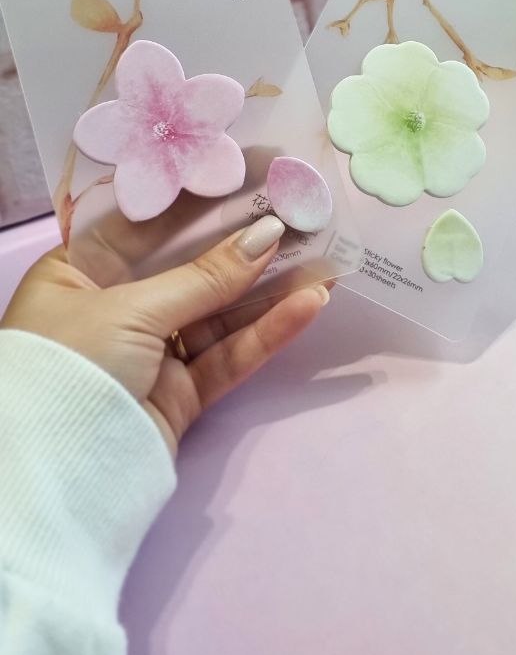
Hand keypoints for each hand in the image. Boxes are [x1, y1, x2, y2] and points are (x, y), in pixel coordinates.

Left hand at [0, 216, 330, 455]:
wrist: (54, 480)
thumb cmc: (72, 365)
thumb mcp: (131, 309)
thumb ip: (205, 276)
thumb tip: (269, 233)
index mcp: (79, 271)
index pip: (148, 224)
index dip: (201, 199)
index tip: (253, 174)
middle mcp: (112, 305)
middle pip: (190, 266)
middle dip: (245, 243)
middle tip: (301, 213)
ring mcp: (148, 352)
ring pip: (219, 312)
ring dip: (270, 288)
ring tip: (322, 257)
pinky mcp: (178, 394)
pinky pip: (227, 355)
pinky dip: (267, 332)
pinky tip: (308, 305)